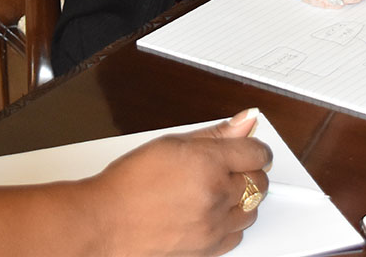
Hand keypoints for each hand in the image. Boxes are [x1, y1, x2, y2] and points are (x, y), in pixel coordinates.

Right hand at [90, 108, 272, 256]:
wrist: (107, 221)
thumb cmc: (130, 183)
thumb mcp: (170, 144)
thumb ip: (215, 134)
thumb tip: (245, 122)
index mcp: (208, 163)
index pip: (256, 153)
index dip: (255, 148)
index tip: (250, 149)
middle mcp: (216, 195)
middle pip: (259, 182)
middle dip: (249, 173)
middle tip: (230, 169)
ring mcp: (214, 225)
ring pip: (252, 210)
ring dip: (241, 199)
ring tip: (215, 191)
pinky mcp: (209, 249)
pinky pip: (237, 235)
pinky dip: (231, 224)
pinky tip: (212, 213)